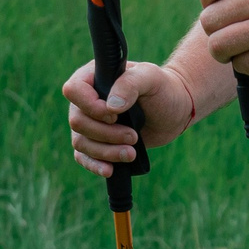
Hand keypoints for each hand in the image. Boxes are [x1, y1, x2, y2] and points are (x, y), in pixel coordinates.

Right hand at [63, 58, 196, 177]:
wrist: (174, 111)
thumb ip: (130, 84)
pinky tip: (110, 170)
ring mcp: (89, 123)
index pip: (74, 90)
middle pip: (78, 121)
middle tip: (133, 136)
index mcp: (92, 78)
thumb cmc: (162, 88)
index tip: (115, 115)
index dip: (91, 106)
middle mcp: (85, 101)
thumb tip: (111, 107)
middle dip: (106, 133)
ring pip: (80, 142)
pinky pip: (84, 157)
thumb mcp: (151, 77)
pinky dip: (95, 165)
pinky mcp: (97, 143)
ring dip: (106, 151)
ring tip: (132, 153)